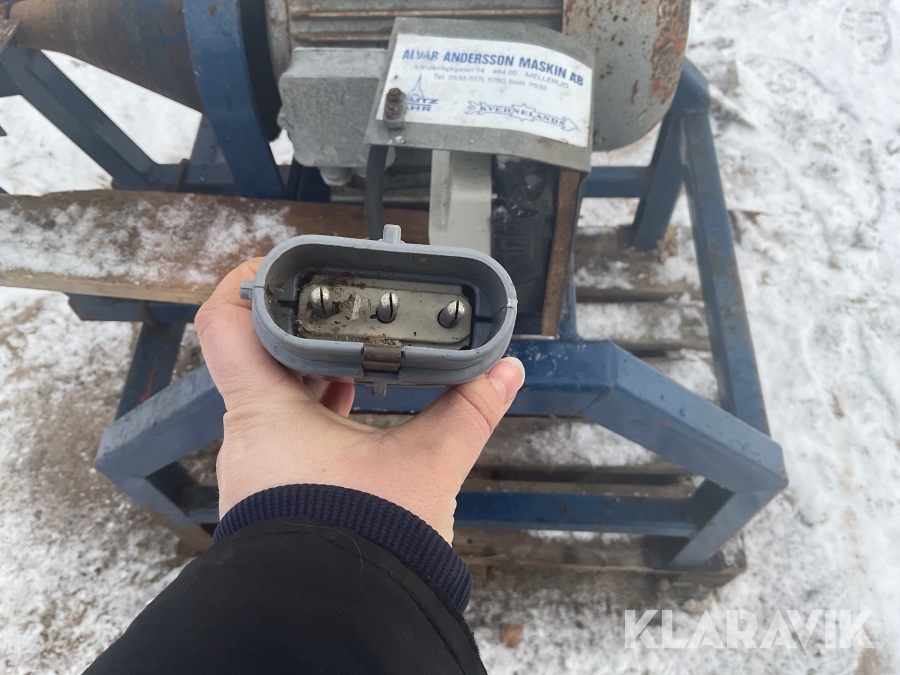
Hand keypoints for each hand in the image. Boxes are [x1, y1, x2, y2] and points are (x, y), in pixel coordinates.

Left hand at [195, 259, 524, 542]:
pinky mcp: (273, 496)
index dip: (245, 283)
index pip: (226, 325)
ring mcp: (257, 470)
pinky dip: (317, 414)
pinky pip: (286, 436)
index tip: (277, 266)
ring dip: (314, 375)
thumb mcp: (426, 467)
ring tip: (359, 354)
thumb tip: (504, 374)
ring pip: (276, 400)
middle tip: (341, 308)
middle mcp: (250, 439)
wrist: (339, 617)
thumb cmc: (365, 543)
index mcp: (265, 414)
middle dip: (304, 331)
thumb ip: (468, 413)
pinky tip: (354, 412)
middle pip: (261, 358)